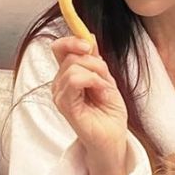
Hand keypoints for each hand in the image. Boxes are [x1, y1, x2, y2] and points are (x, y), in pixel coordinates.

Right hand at [51, 36, 127, 174]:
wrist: (114, 138)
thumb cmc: (109, 113)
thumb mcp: (106, 79)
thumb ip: (95, 60)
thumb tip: (88, 37)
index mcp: (67, 76)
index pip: (60, 48)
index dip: (72, 40)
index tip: (89, 43)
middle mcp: (60, 84)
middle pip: (69, 54)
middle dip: (94, 61)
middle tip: (105, 79)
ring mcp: (60, 95)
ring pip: (73, 66)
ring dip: (97, 74)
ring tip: (104, 90)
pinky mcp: (65, 105)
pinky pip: (75, 79)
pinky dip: (94, 81)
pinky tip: (102, 92)